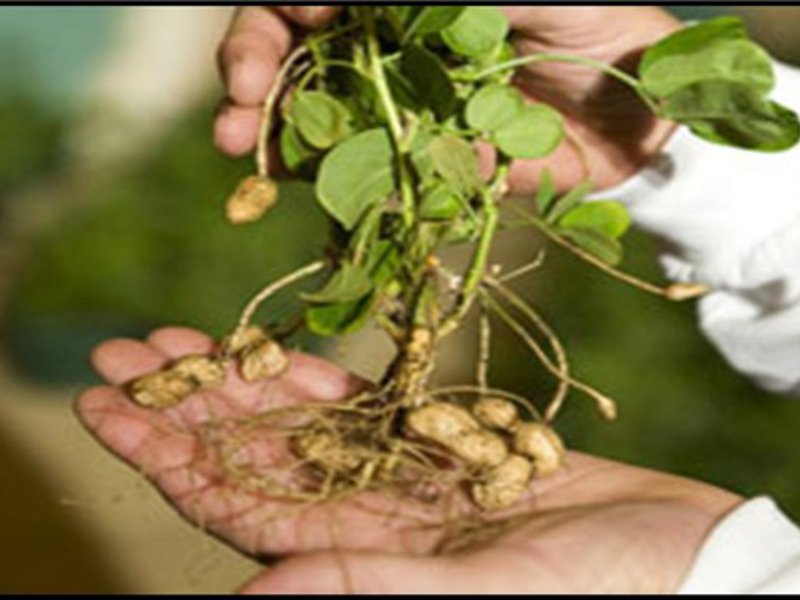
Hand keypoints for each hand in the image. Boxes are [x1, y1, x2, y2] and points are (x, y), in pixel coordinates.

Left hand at [75, 326, 741, 593]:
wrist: (673, 557)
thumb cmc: (600, 591)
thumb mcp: (487, 598)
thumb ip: (370, 589)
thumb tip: (257, 593)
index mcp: (359, 562)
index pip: (236, 506)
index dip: (168, 456)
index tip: (109, 407)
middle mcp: (362, 518)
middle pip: (247, 455)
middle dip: (180, 406)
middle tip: (117, 352)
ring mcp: (396, 474)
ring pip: (291, 422)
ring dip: (231, 382)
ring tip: (172, 341)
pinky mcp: (436, 439)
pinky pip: (358, 402)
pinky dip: (308, 374)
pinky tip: (262, 349)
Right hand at [214, 6, 679, 192]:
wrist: (633, 107)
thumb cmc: (586, 18)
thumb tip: (334, 3)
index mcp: (399, 7)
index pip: (309, 3)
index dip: (276, 20)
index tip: (283, 28)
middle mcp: (386, 55)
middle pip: (295, 59)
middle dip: (252, 79)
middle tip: (231, 112)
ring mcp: (398, 111)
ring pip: (316, 119)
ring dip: (273, 136)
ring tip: (243, 150)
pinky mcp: (420, 164)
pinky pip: (364, 173)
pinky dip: (330, 178)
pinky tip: (303, 182)